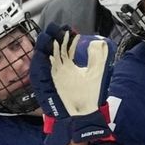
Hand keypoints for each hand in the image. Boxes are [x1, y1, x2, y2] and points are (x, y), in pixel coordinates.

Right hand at [31, 23, 115, 144]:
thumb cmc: (89, 98)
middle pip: (55, 51)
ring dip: (46, 48)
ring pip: (47, 59)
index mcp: (71, 67)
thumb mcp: (96, 75)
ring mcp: (54, 77)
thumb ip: (98, 59)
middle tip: (55, 28)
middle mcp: (61, 70)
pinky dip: (42, 64)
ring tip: (48, 36)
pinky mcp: (49, 86)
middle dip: (54, 39)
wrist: (82, 116)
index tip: (70, 29)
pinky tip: (44, 54)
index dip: (68, 38)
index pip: (67, 49)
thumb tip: (101, 43)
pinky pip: (42, 73)